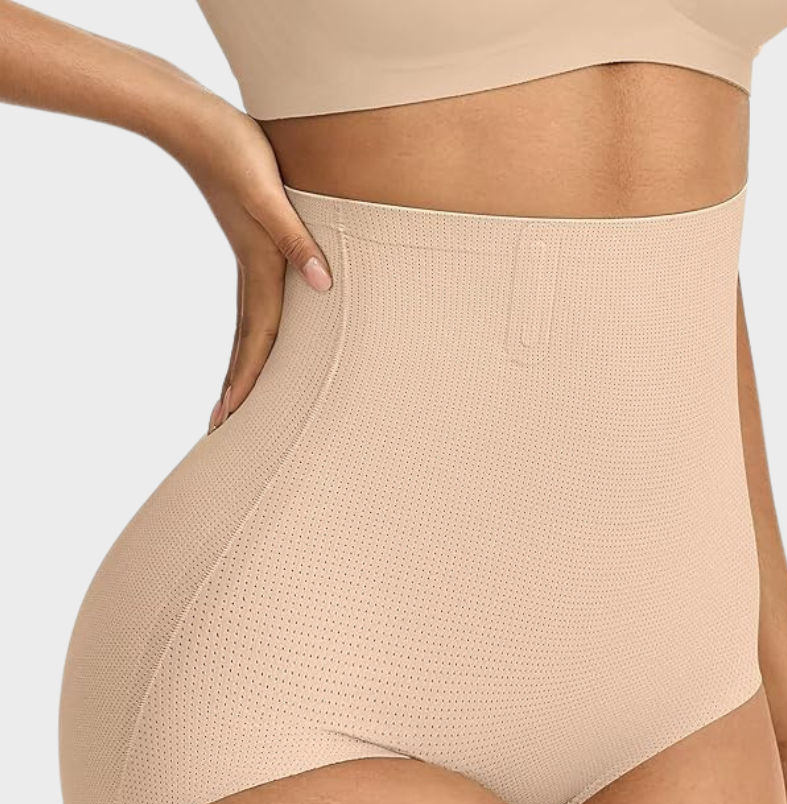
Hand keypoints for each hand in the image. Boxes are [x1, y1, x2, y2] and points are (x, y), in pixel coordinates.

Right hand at [166, 92, 332, 433]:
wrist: (194, 122)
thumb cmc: (236, 151)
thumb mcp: (269, 194)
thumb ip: (296, 239)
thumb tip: (323, 285)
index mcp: (260, 266)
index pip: (258, 337)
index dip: (248, 380)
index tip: (233, 419)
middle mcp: (252, 271)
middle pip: (246, 344)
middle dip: (236, 388)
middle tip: (220, 428)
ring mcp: (247, 260)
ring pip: (246, 327)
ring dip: (239, 366)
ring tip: (230, 399)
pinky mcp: (248, 244)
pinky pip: (251, 304)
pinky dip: (249, 333)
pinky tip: (253, 338)